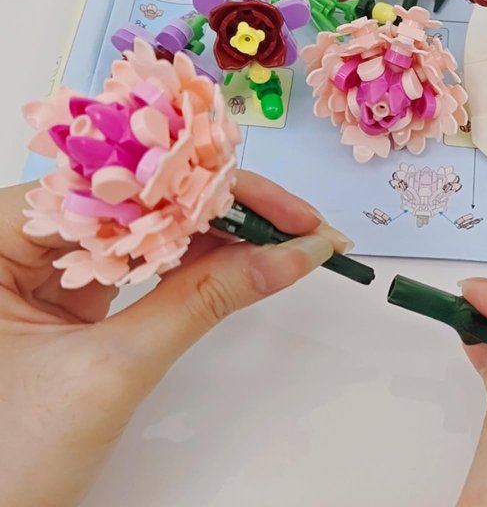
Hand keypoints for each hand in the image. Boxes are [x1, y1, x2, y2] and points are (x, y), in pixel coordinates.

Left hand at [0, 170, 351, 506]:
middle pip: (140, 199)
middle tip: (298, 225)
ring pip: (146, 226)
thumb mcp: (111, 371)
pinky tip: (238, 257)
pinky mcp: (68, 290)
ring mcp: (43, 263)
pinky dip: (192, 261)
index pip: (124, 187)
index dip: (210, 191)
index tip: (282, 211)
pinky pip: (140, 258)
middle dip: (224, 211)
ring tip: (281, 238)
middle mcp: (18, 235)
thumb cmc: (7, 460)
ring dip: (217, 234)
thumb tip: (285, 257)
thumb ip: (201, 302)